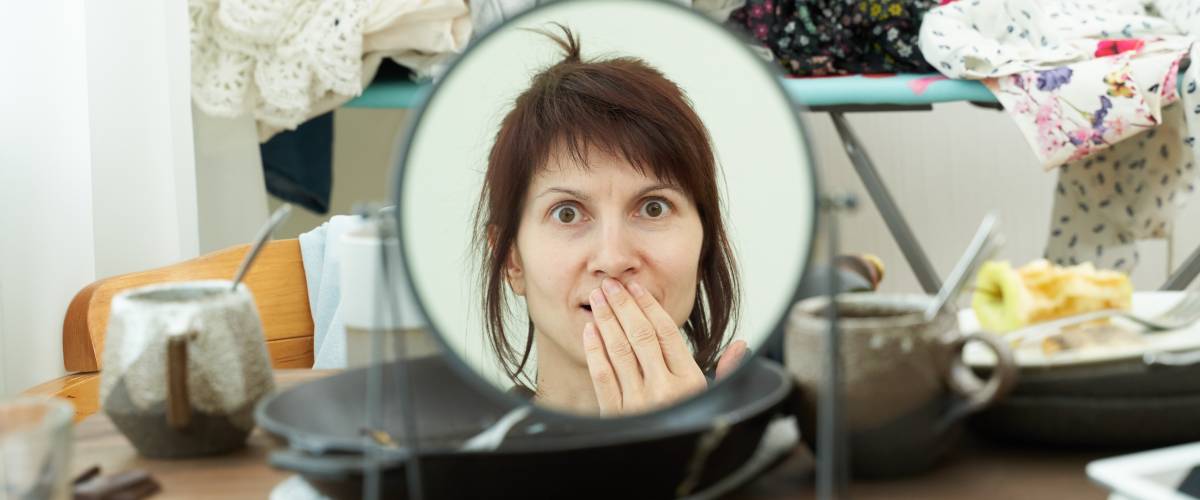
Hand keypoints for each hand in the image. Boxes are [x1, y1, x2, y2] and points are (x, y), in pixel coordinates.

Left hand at [583, 278, 747, 415]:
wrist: (664, 468)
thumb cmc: (689, 430)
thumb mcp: (713, 403)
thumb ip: (726, 373)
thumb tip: (743, 346)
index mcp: (689, 382)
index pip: (666, 333)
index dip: (649, 306)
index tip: (637, 287)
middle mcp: (663, 389)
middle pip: (640, 336)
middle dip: (623, 306)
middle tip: (611, 284)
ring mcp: (637, 401)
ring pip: (619, 350)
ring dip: (606, 320)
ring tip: (598, 298)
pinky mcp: (614, 414)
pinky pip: (602, 376)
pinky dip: (594, 351)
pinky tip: (589, 330)